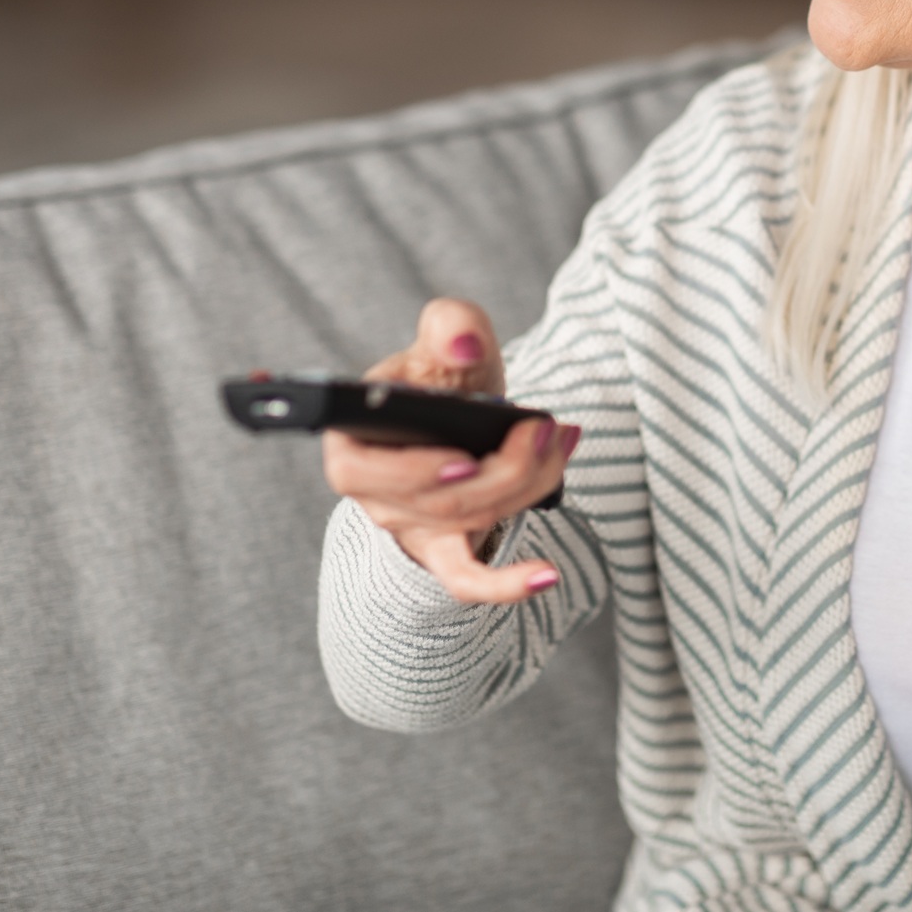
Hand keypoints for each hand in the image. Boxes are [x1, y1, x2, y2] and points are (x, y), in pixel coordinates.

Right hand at [322, 297, 577, 604]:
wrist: (463, 412)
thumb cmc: (445, 378)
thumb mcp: (446, 343)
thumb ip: (450, 327)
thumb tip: (462, 342)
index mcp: (352, 441)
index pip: (360, 471)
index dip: (413, 472)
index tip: (466, 459)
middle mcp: (373, 494)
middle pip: (439, 502)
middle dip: (504, 469)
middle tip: (545, 429)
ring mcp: (409, 527)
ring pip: (470, 524)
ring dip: (526, 486)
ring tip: (559, 441)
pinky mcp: (444, 550)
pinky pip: (468, 582)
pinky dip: (507, 584)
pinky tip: (547, 575)